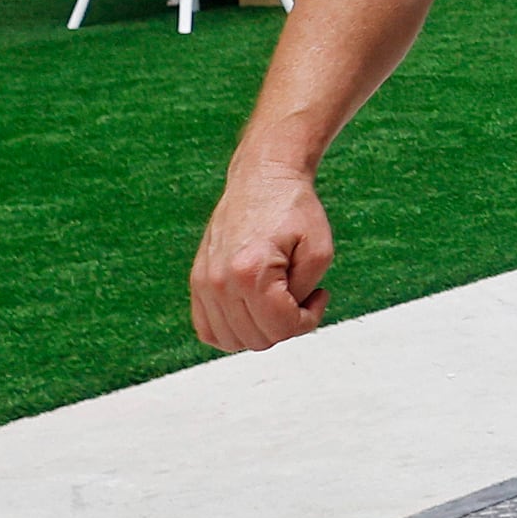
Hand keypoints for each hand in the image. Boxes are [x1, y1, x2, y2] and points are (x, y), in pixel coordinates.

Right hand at [191, 160, 335, 349]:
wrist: (262, 177)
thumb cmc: (295, 209)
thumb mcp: (319, 252)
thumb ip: (304, 295)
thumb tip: (285, 322)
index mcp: (250, 272)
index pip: (281, 329)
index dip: (309, 319)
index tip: (319, 295)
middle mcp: (219, 281)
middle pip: (257, 340)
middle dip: (286, 325)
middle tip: (301, 296)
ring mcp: (203, 282)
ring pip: (232, 340)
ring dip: (261, 329)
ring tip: (278, 301)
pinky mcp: (197, 281)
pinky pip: (208, 329)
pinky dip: (232, 330)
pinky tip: (254, 309)